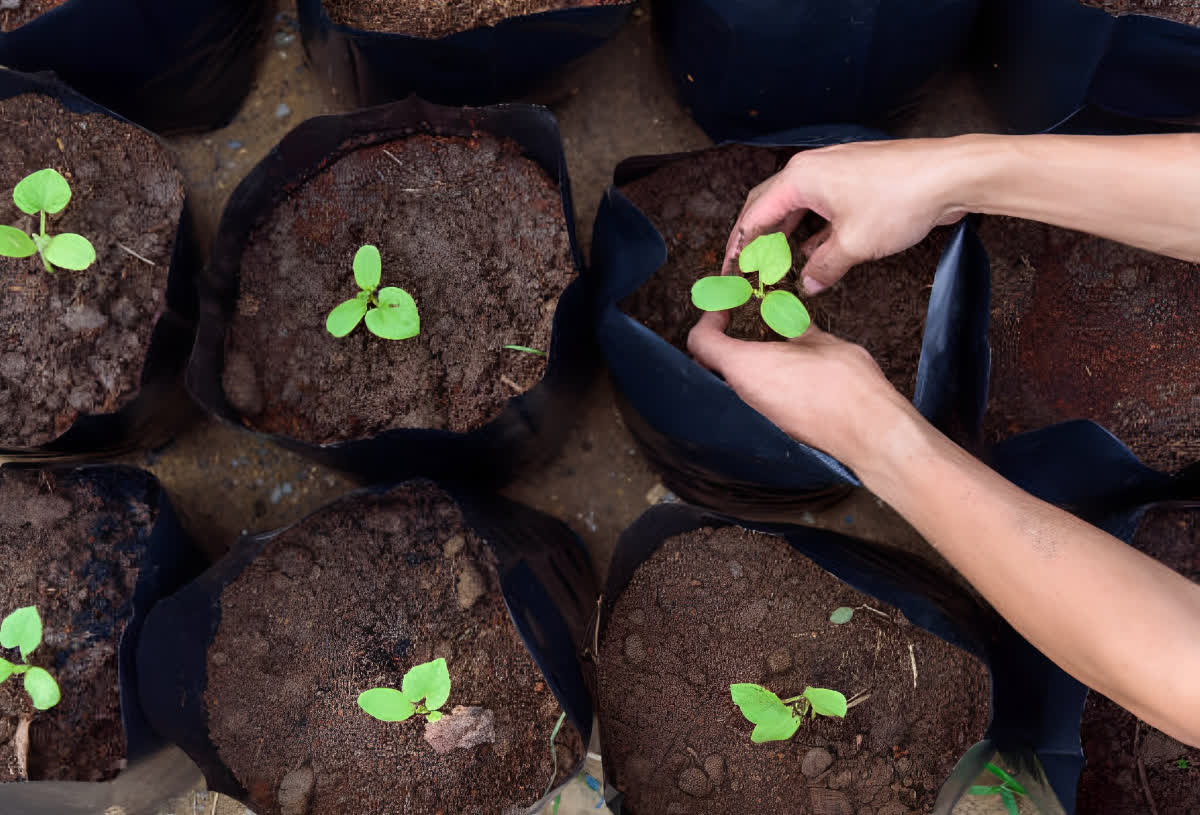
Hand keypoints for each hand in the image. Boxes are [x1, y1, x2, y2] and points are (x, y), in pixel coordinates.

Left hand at [687, 311, 916, 467]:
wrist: (869, 430)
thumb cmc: (845, 386)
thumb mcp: (819, 340)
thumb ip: (794, 326)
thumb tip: (786, 317)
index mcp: (745, 367)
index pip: (701, 340)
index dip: (709, 318)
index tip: (726, 308)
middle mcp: (742, 394)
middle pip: (710, 363)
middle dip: (721, 339)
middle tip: (740, 320)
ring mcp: (757, 414)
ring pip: (731, 382)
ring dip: (741, 359)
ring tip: (766, 339)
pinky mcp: (774, 426)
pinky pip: (753, 397)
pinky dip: (759, 378)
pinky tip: (783, 366)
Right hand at [723, 139, 967, 292]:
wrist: (950, 175)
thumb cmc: (900, 199)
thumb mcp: (854, 245)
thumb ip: (823, 268)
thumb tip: (807, 285)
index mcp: (799, 178)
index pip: (754, 215)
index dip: (739, 247)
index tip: (730, 270)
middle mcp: (811, 170)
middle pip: (769, 207)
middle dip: (757, 240)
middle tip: (746, 268)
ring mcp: (834, 172)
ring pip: (797, 208)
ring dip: (786, 237)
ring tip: (776, 266)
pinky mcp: (854, 181)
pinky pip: (821, 208)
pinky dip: (812, 231)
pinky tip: (813, 255)